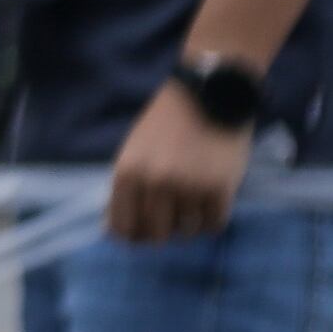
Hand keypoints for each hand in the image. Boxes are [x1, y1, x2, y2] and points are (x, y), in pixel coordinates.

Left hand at [107, 85, 250, 243]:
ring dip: (189, 223)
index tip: (142, 233)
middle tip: (171, 218)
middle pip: (156, 235)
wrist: (209, 95)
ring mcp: (188, 187)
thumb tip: (111, 231)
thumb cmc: (167, 124)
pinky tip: (209, 203)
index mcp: (127, 173)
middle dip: (162, 231)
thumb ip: (124, 190)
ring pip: (186, 232)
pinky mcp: (220, 188)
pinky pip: (213, 225)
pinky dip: (211, 220)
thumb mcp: (134, 152)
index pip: (122, 227)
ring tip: (192, 201)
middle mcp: (155, 183)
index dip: (132, 236)